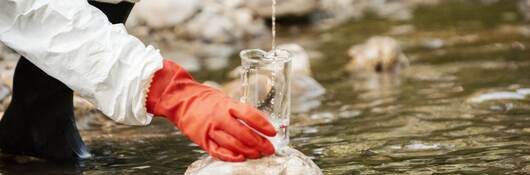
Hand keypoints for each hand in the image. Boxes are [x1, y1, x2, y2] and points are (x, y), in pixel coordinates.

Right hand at [146, 60, 275, 161]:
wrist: (181, 101)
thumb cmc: (207, 101)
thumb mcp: (225, 100)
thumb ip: (240, 111)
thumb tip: (261, 124)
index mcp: (226, 105)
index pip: (248, 114)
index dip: (262, 124)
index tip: (272, 132)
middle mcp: (219, 117)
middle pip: (242, 133)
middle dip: (259, 143)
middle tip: (270, 149)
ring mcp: (210, 130)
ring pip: (232, 144)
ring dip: (248, 151)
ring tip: (259, 154)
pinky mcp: (202, 140)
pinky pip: (218, 151)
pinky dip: (230, 156)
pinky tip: (241, 158)